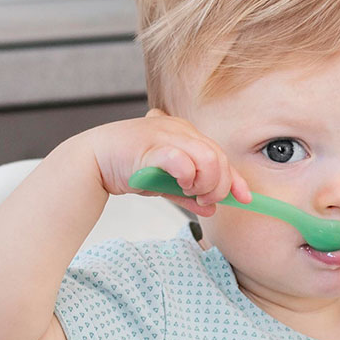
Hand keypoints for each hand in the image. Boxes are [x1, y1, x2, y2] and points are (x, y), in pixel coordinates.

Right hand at [84, 109, 250, 213]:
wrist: (94, 161)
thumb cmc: (129, 167)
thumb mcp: (166, 184)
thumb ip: (188, 194)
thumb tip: (210, 210)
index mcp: (186, 134)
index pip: (220, 156)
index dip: (235, 179)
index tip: (244, 198)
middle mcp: (180, 129)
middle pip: (218, 158)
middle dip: (218, 186)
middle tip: (205, 201)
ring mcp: (167, 135)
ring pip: (208, 158)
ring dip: (206, 182)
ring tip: (191, 193)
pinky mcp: (152, 146)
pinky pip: (182, 160)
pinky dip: (188, 176)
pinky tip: (181, 185)